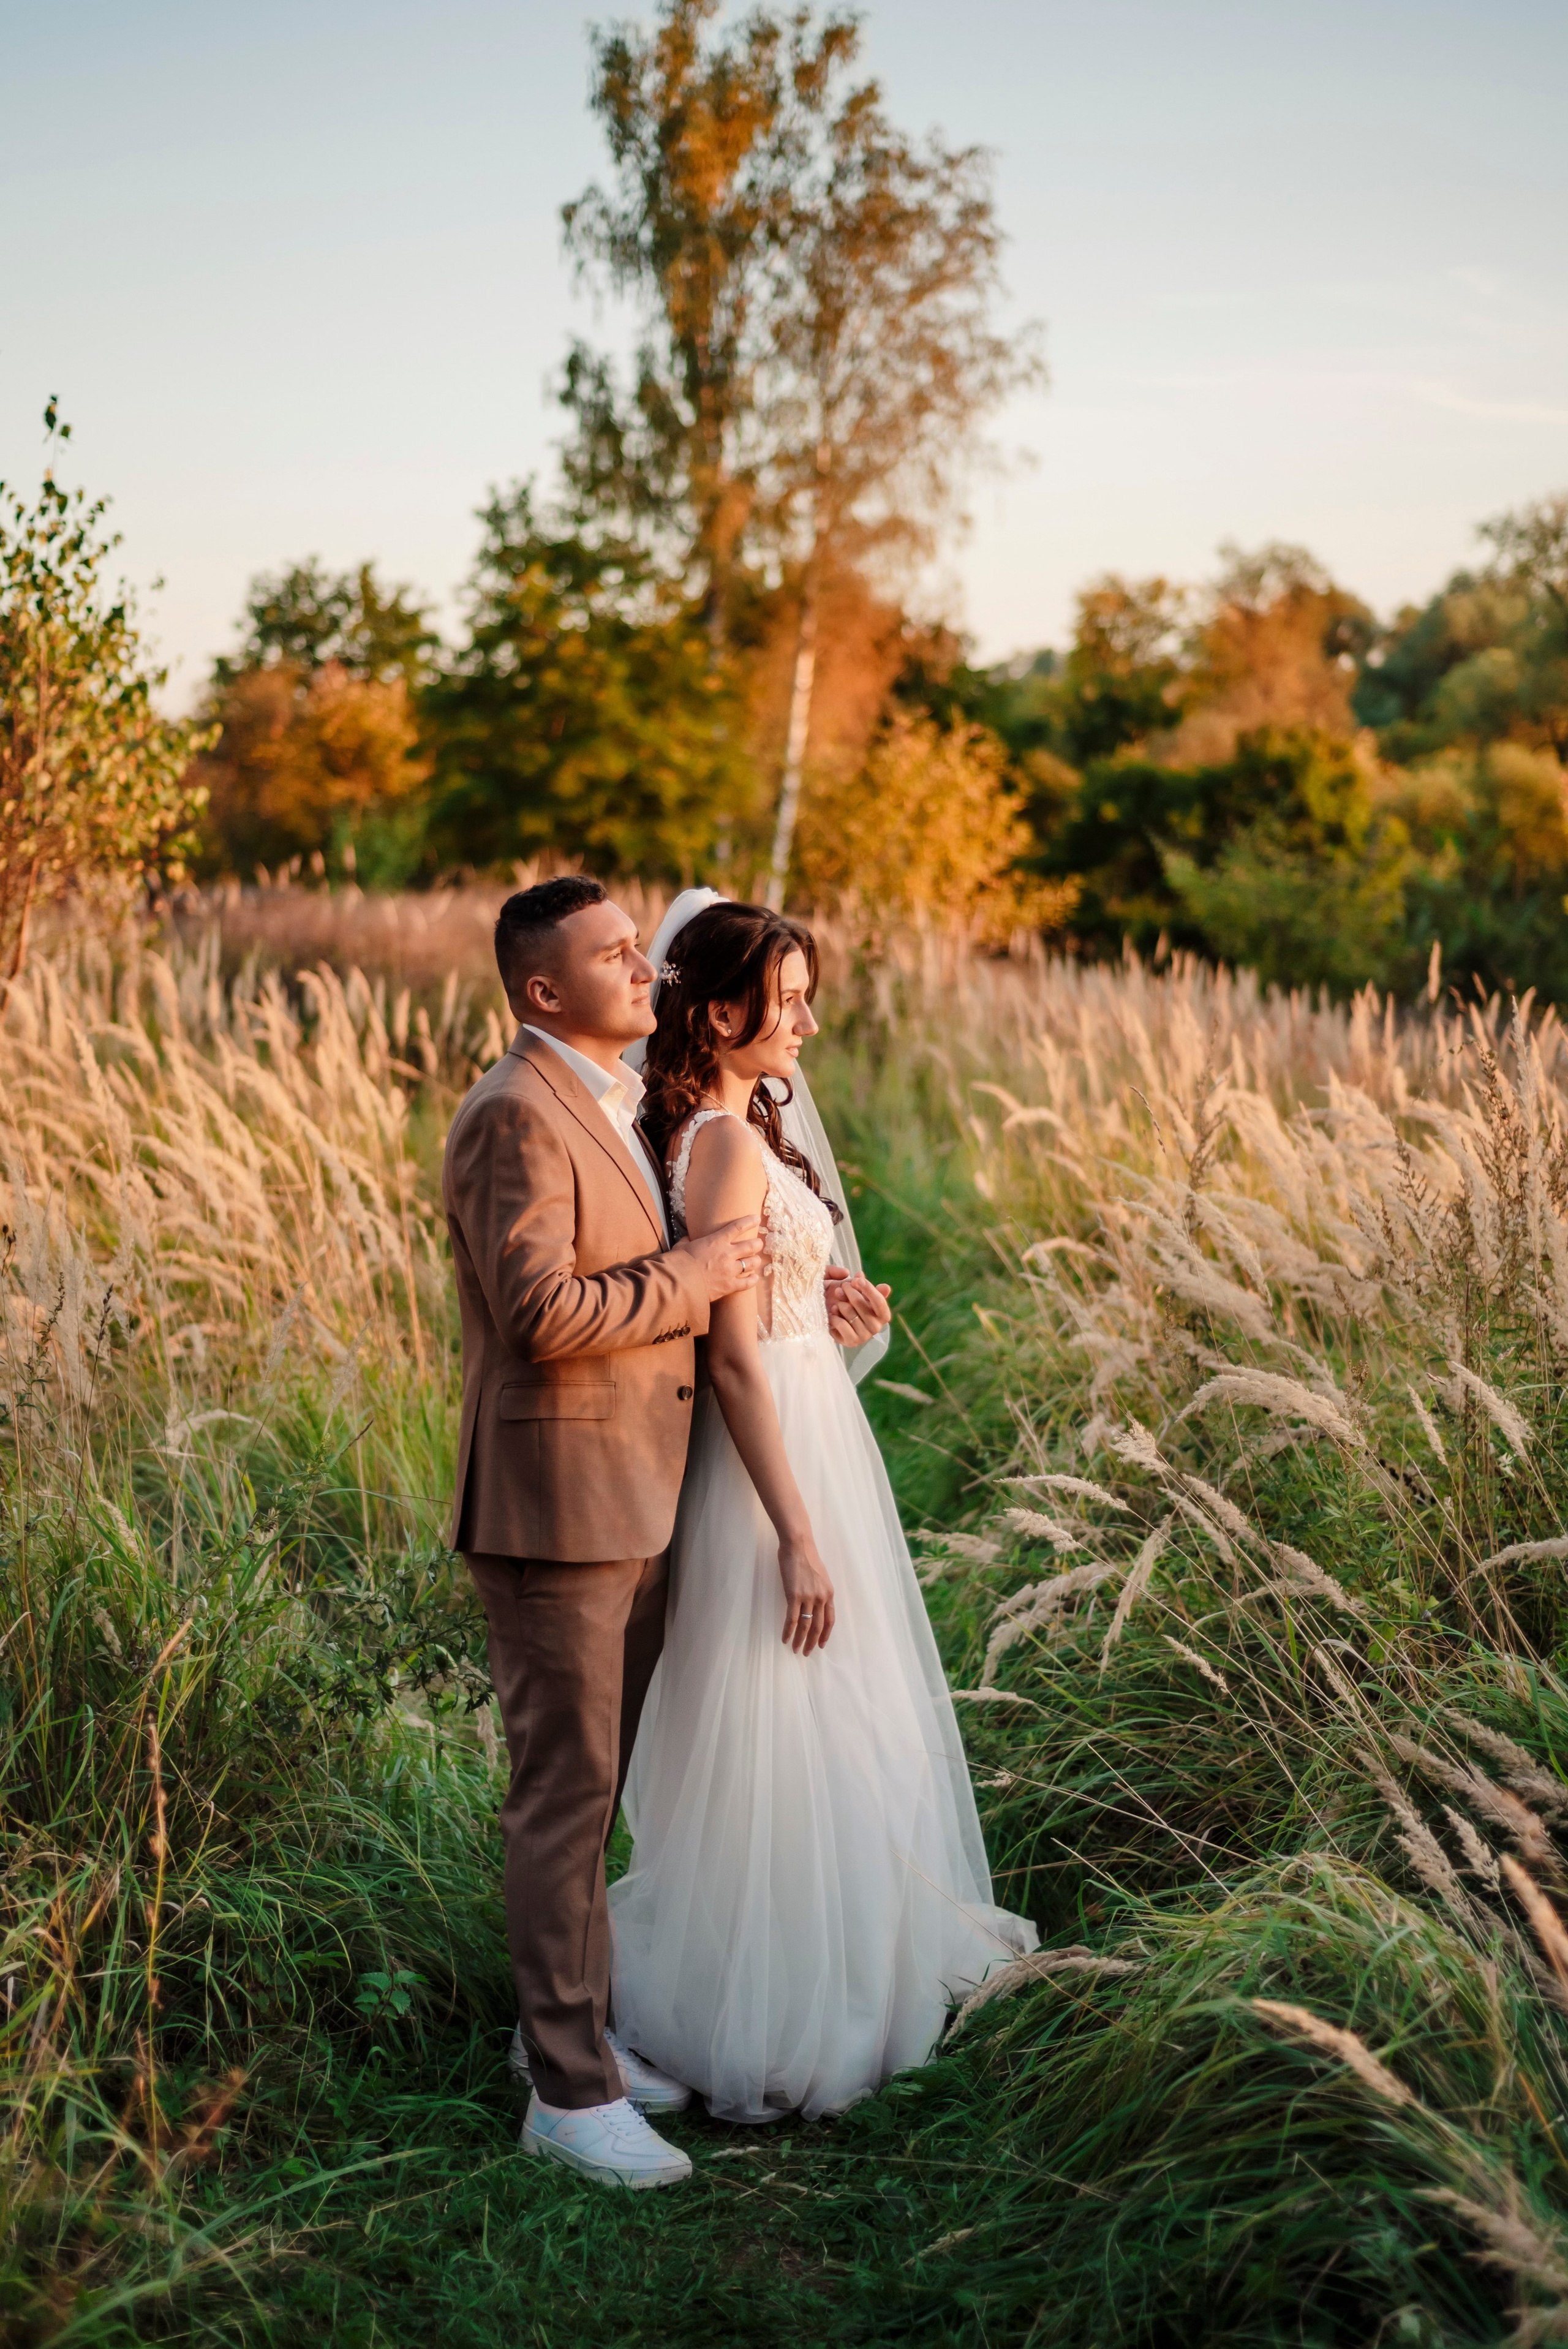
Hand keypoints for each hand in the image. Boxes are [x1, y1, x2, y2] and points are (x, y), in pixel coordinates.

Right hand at [678, 1214, 762, 1302]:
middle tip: (758, 1244)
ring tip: (755, 1261)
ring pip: (752, 1263)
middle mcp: (727, 1254)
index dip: (749, 1221)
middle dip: (757, 1244)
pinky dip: (752, 1280)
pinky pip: (747, 1283)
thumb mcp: (682, 1246)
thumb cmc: (678, 1263)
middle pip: (752, 1246)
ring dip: (755, 1261)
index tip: (756, 1218)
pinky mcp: (729, 1286)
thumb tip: (688, 1239)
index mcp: (716, 1241)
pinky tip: (754, 1278)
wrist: (678, 1282)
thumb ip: (688, 1241)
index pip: (738, 1227)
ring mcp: (730, 1270)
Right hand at [778, 1531, 834, 1655]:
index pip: (830, 1620)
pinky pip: (791, 1619)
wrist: (798, 1544)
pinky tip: (785, 1639)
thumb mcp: (819, 1576)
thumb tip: (813, 1602)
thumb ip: (818, 1590)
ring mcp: (808, 1597)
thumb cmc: (807, 1556)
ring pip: (805, 1626)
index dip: (825, 1634)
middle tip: (807, 1653)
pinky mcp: (794, 1595)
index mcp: (829, 1593)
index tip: (821, 1644)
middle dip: (812, 1642)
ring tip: (795, 1650)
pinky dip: (788, 1631)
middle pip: (818, 1626)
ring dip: (800, 1640)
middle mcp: (821, 1597)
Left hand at [824, 1263, 891, 1345]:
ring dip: (840, 1303)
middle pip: (859, 1303)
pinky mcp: (851, 1342)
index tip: (857, 1279)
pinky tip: (833, 1313)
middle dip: (848, 1291)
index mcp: (883, 1314)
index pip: (879, 1301)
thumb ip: (864, 1285)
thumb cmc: (851, 1303)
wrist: (838, 1322)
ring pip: (848, 1312)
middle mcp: (877, 1327)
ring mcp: (864, 1336)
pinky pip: (841, 1324)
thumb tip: (865, 1277)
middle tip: (842, 1286)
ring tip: (837, 1301)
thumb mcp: (859, 1292)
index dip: (868, 1289)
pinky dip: (834, 1316)